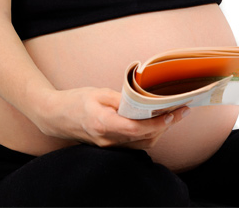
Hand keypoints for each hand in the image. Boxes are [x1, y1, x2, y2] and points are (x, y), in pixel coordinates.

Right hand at [35, 87, 189, 149]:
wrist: (56, 116)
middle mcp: (108, 140)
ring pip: (141, 144)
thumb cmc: (77, 101)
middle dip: (165, 126)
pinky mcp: (110, 146)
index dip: (158, 124)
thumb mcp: (100, 93)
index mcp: (104, 124)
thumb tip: (144, 101)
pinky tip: (158, 121)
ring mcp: (109, 146)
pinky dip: (149, 134)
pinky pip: (134, 144)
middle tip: (182, 110)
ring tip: (174, 114)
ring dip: (160, 131)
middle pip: (144, 139)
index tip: (173, 114)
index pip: (137, 129)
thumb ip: (122, 99)